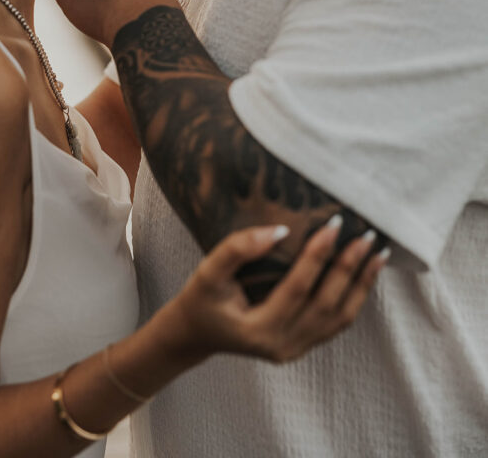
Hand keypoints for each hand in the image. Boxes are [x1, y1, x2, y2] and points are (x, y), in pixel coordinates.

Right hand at [160, 222, 386, 364]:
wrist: (196, 333)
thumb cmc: (202, 299)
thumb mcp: (208, 272)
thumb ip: (238, 249)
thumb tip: (281, 230)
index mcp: (260, 330)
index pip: (298, 288)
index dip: (318, 255)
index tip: (334, 224)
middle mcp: (283, 345)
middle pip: (327, 304)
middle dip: (350, 268)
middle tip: (366, 235)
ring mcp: (295, 350)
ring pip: (340, 318)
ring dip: (362, 285)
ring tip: (378, 254)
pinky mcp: (302, 346)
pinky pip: (336, 323)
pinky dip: (354, 297)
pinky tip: (364, 275)